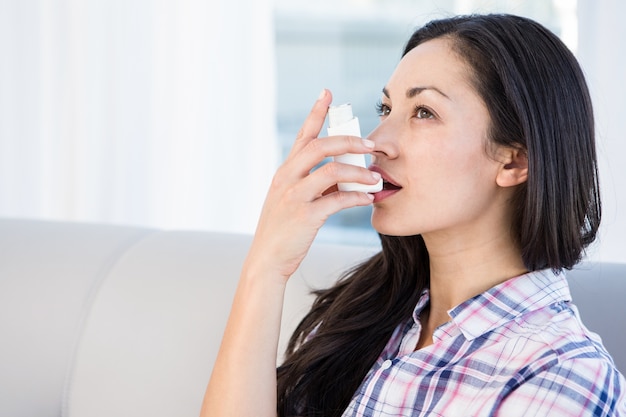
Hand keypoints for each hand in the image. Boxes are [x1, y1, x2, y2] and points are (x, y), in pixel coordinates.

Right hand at [244, 89, 380, 280]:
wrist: (267, 260)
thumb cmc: (283, 230)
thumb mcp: (292, 200)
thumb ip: (313, 184)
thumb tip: (343, 174)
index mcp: (285, 171)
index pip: (302, 135)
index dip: (316, 113)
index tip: (328, 93)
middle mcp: (287, 178)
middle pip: (320, 146)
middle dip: (348, 140)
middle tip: (370, 144)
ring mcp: (294, 196)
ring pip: (331, 171)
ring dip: (358, 172)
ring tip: (375, 177)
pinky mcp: (305, 215)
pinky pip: (337, 199)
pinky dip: (357, 197)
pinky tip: (368, 199)